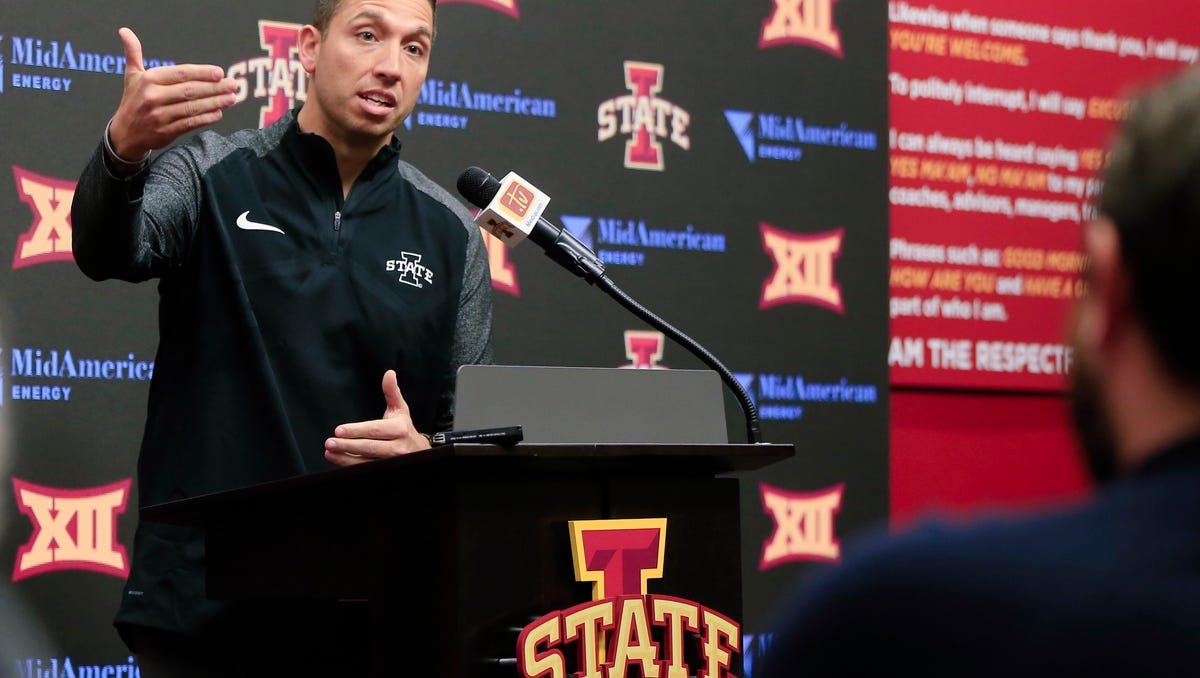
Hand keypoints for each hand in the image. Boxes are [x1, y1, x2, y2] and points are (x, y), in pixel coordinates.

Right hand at [107, 27, 239, 159]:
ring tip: (231, 98)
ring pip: (193, 107)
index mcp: (149, 80)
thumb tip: (125, 30)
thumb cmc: (134, 100)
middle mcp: (153, 97)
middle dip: (215, 87)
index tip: (220, 73)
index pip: (181, 74)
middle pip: (191, 90)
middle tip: (233, 85)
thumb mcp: (132, 75)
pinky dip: (206, 118)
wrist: (125, 133)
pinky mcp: (166, 132)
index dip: (202, 73)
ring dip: (215, 102)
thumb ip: (133, 53)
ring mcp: (160, 116)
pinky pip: (190, 123)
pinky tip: (219, 113)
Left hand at [324, 370, 431, 466]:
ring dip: (345, 458)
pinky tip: (338, 459)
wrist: (419, 451)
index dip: (356, 431)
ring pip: (366, 462)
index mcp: (400, 429)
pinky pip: (366, 469)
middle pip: (369, 447)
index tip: (339, 430)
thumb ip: (392, 392)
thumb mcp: (401, 410)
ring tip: (329, 452)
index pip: (375, 430)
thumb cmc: (405, 429)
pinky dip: (350, 466)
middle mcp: (398, 447)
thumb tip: (389, 374)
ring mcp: (392, 461)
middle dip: (347, 445)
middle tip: (329, 442)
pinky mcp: (386, 469)